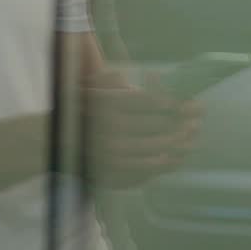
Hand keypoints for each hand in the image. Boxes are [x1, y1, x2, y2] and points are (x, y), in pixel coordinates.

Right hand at [82, 71, 201, 187]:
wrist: (54, 143)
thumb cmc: (77, 111)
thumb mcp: (89, 88)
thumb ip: (115, 81)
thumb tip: (154, 76)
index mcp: (106, 103)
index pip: (150, 102)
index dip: (175, 103)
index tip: (190, 104)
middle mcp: (110, 128)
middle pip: (159, 126)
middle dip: (182, 123)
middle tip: (196, 121)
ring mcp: (113, 153)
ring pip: (158, 149)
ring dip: (179, 144)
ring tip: (190, 139)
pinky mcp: (115, 172)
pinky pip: (149, 169)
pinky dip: (167, 163)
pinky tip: (175, 157)